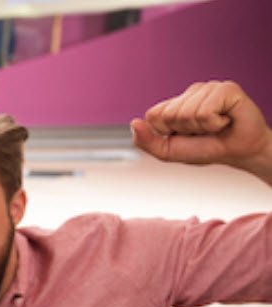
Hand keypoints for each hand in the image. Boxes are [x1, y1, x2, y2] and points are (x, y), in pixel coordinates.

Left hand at [131, 80, 271, 170]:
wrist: (239, 152)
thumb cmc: (206, 149)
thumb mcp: (169, 151)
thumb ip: (147, 141)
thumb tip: (133, 123)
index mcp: (175, 105)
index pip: (153, 115)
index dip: (166, 132)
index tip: (185, 135)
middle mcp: (190, 93)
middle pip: (169, 115)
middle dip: (185, 131)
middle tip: (203, 131)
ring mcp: (208, 88)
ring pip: (187, 113)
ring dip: (202, 128)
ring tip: (215, 126)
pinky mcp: (226, 89)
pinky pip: (205, 111)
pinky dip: (214, 124)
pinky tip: (224, 120)